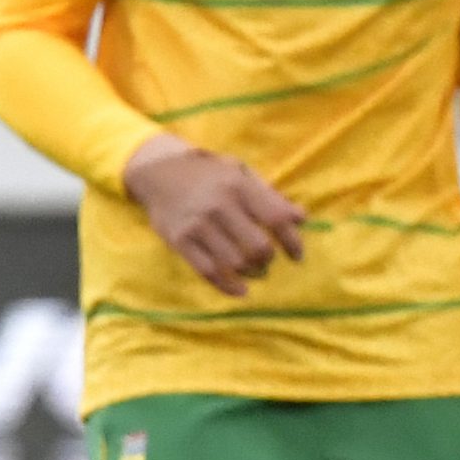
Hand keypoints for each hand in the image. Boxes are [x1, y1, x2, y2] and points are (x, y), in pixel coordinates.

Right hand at [122, 134, 307, 296]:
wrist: (158, 170)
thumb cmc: (208, 172)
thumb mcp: (240, 172)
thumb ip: (270, 196)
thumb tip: (301, 217)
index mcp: (239, 186)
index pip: (277, 219)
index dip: (293, 241)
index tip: (297, 255)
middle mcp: (219, 206)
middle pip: (258, 247)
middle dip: (269, 259)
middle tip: (267, 259)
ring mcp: (198, 225)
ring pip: (235, 263)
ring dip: (251, 273)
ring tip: (254, 270)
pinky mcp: (180, 241)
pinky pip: (208, 272)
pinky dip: (228, 286)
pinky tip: (240, 289)